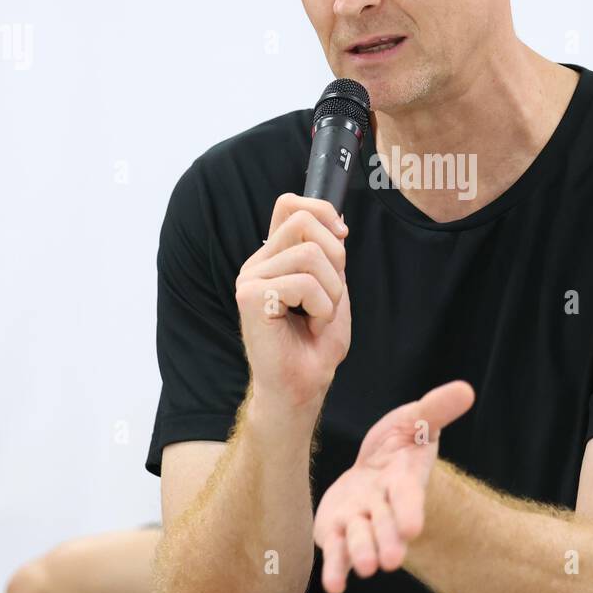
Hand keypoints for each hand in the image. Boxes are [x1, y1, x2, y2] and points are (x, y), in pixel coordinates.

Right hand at [234, 193, 350, 416]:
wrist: (301, 387)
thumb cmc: (314, 346)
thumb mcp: (333, 290)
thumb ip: (331, 257)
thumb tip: (337, 223)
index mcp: (274, 258)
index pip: (289, 204)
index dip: (321, 210)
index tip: (342, 237)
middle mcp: (258, 264)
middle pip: (303, 222)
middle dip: (335, 257)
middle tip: (332, 295)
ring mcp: (250, 279)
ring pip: (310, 255)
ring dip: (331, 291)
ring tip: (320, 317)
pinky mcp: (252, 297)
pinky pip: (304, 283)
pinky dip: (322, 307)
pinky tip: (311, 326)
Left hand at [312, 380, 475, 592]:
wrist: (374, 465)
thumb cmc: (400, 440)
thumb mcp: (416, 418)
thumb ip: (436, 409)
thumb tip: (466, 389)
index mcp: (404, 480)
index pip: (408, 496)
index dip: (410, 511)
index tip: (412, 528)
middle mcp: (384, 506)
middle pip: (387, 525)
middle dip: (388, 542)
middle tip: (389, 561)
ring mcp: (361, 521)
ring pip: (361, 540)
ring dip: (362, 554)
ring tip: (366, 568)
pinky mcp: (337, 529)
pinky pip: (336, 551)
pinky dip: (336, 569)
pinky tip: (334, 586)